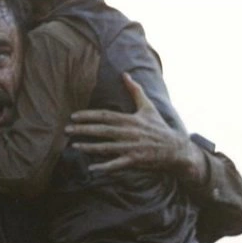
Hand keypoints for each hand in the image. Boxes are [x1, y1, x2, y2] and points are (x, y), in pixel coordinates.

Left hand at [66, 74, 206, 183]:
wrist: (175, 148)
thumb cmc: (158, 127)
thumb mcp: (148, 107)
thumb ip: (135, 90)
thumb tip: (125, 74)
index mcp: (130, 119)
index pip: (105, 115)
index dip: (88, 115)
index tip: (74, 115)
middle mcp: (129, 133)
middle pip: (102, 130)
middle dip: (83, 130)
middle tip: (66, 130)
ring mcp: (131, 147)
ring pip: (106, 147)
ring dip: (89, 147)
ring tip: (74, 146)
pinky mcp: (135, 160)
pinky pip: (117, 164)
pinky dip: (104, 167)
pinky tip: (91, 168)